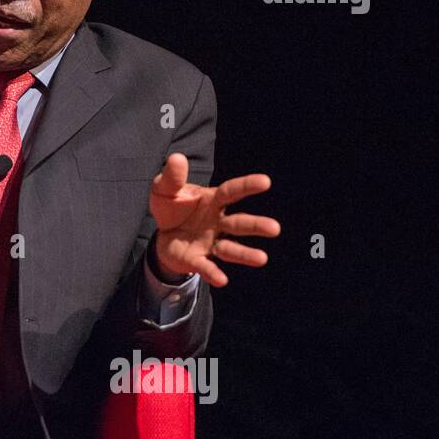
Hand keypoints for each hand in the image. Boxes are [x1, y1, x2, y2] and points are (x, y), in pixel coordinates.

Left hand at [148, 152, 279, 287]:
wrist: (163, 235)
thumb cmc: (172, 208)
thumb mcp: (165, 189)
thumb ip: (172, 177)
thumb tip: (176, 157)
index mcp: (213, 201)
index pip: (232, 192)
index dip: (247, 186)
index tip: (266, 181)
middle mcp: (218, 223)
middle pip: (238, 223)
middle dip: (255, 225)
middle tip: (275, 228)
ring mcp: (210, 243)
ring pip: (230, 248)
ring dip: (245, 254)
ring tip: (262, 258)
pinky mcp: (198, 260)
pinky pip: (207, 267)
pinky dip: (214, 273)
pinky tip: (222, 280)